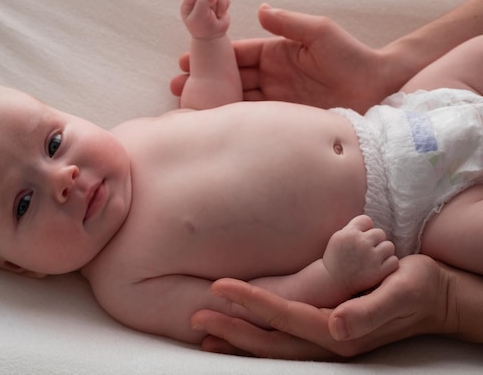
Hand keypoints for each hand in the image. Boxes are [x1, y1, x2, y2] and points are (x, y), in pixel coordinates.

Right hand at [171, 5, 391, 112]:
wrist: (378, 91)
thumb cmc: (353, 57)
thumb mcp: (321, 33)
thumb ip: (290, 24)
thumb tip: (261, 10)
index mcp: (276, 53)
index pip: (238, 54)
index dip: (213, 56)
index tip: (186, 59)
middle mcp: (272, 77)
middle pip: (231, 78)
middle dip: (204, 81)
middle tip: (176, 86)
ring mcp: (277, 100)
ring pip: (238, 100)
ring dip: (213, 102)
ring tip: (186, 106)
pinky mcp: (284, 121)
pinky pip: (255, 120)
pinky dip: (233, 121)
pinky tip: (214, 124)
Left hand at [181, 0, 230, 39]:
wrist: (212, 36)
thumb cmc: (202, 28)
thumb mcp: (198, 18)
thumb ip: (202, 3)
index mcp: (188, 2)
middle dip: (216, 1)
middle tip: (216, 14)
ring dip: (222, 3)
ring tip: (218, 15)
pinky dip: (226, 3)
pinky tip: (221, 12)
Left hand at [191, 255, 449, 359]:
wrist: (436, 296)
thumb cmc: (419, 289)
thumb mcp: (402, 292)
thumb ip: (370, 311)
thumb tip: (336, 327)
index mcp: (341, 331)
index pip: (285, 317)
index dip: (251, 303)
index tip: (219, 287)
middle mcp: (329, 340)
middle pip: (271, 340)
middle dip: (232, 329)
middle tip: (196, 317)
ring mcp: (326, 338)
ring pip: (273, 344)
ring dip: (238, 338)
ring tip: (206, 333)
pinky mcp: (327, 331)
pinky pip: (284, 337)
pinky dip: (257, 336)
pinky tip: (240, 330)